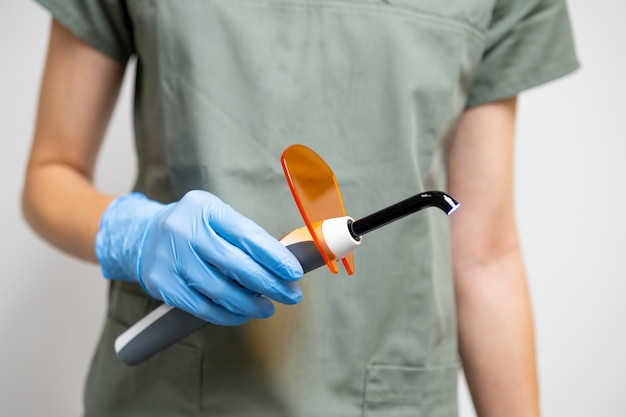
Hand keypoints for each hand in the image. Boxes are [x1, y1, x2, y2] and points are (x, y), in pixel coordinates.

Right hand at [95, 191, 302, 324]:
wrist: (144, 236)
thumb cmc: (194, 228)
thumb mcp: (216, 217)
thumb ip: (245, 236)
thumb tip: (283, 265)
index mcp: (205, 209)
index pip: (246, 234)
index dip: (274, 256)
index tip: (294, 272)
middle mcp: (185, 230)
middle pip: (235, 263)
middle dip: (268, 283)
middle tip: (291, 295)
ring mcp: (170, 257)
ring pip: (218, 288)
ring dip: (249, 303)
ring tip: (267, 308)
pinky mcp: (162, 283)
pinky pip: (200, 306)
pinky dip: (226, 314)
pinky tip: (242, 314)